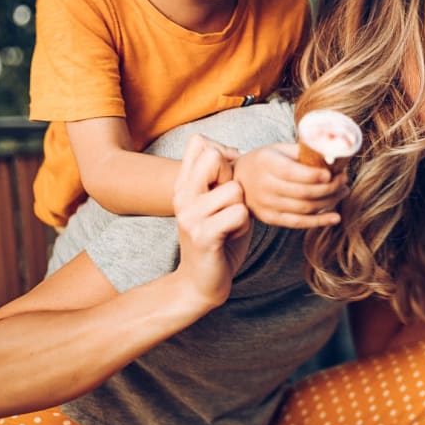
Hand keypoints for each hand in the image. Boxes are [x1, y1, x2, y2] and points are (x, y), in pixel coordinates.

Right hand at [172, 134, 252, 308]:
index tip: (226, 179)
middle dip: (234, 179)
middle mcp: (182, 195)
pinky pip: (239, 213)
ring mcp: (190, 215)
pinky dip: (243, 226)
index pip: (200, 143)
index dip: (224, 154)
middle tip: (229, 205)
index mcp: (183, 184)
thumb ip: (221, 176)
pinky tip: (230, 236)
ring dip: (242, 209)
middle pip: (215, 157)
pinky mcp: (203, 235)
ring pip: (235, 189)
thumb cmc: (219, 237)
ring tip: (230, 225)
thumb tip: (233, 149)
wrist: (201, 281)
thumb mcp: (217, 200)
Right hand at [232, 143, 349, 227]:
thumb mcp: (279, 149)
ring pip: (304, 208)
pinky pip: (298, 223)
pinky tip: (335, 217)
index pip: (293, 173)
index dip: (316, 175)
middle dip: (330, 187)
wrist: (237, 179)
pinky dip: (319, 221)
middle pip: (303, 192)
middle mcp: (263, 185)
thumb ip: (303, 152)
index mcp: (266, 163)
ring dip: (329, 201)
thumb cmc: (265, 160)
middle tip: (344, 180)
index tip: (333, 173)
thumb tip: (333, 155)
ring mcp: (266, 204)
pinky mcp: (270, 218)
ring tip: (343, 192)